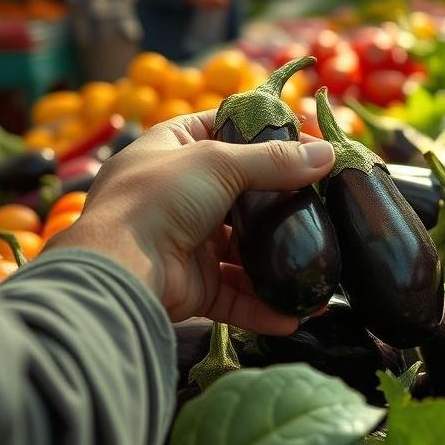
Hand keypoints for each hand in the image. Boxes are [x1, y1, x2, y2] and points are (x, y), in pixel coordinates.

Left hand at [48, 112, 334, 334]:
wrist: (117, 271)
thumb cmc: (158, 198)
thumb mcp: (218, 162)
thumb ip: (275, 161)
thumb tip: (328, 153)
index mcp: (173, 148)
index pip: (223, 130)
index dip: (265, 134)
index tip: (308, 143)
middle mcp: (180, 193)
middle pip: (243, 192)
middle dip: (282, 202)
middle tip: (325, 204)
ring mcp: (187, 240)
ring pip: (244, 249)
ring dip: (279, 262)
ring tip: (318, 270)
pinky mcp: (193, 285)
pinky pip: (236, 294)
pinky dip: (263, 306)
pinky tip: (293, 314)